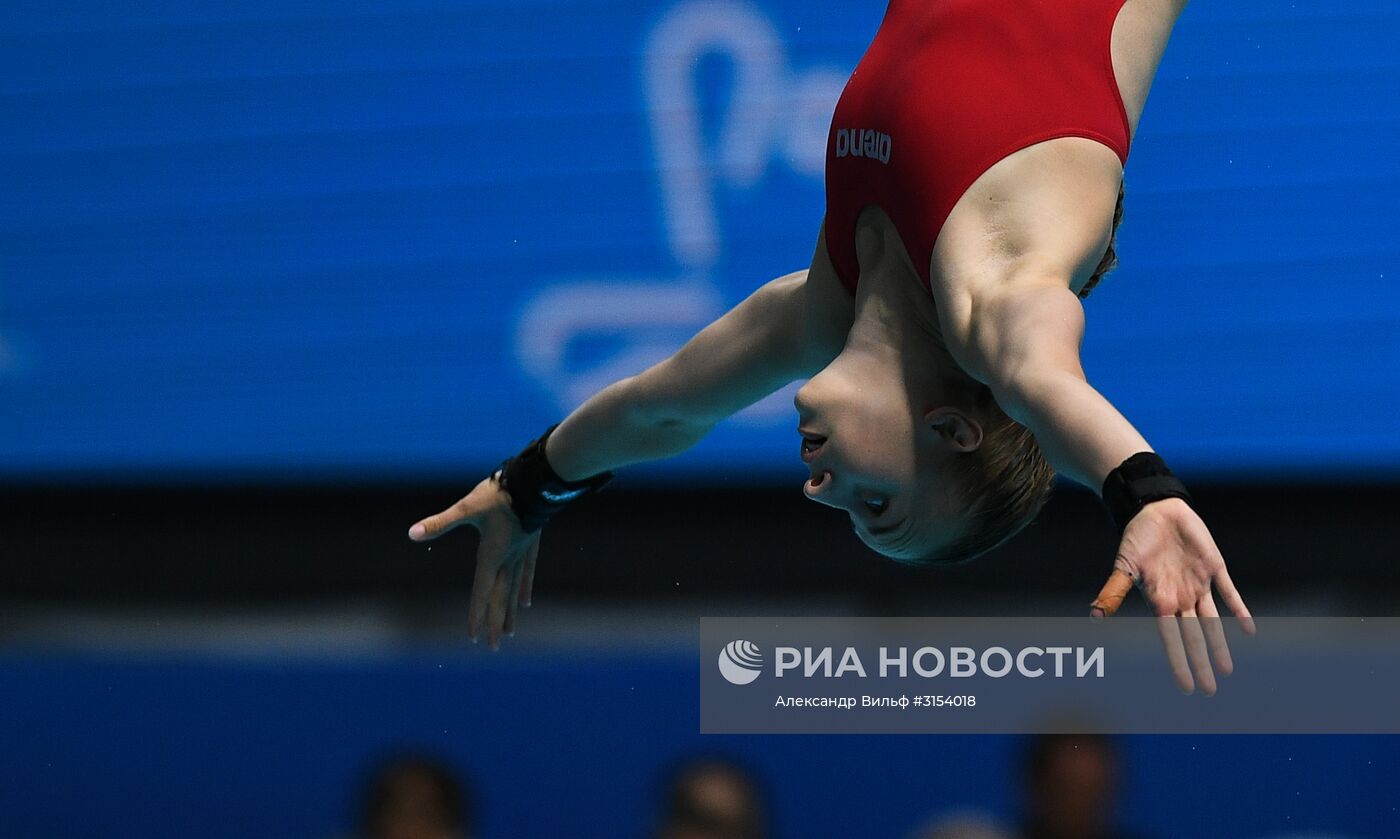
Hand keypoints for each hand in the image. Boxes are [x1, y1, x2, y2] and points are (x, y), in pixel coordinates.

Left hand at [408, 474, 539, 648]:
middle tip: (494, 646)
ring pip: (514, 590)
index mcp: (491, 556)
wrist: (534, 483)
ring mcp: (520, 554)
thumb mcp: (466, 508)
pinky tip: (526, 602)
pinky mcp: (530, 544)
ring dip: (510, 612)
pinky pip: (527, 572)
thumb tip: (413, 533)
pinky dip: (524, 588)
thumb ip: (440, 522)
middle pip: (500, 597)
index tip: (474, 637)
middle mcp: (507, 561)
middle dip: (495, 623)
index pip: (481, 592)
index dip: (476, 614)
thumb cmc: (498, 496)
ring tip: (510, 632)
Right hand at [1089, 497, 1254, 694]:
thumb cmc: (1135, 538)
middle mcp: (1180, 599)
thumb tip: (1094, 615)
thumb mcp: (1124, 566)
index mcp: (1159, 601)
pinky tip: (1248, 628)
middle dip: (1201, 662)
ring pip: (1211, 622)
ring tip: (1227, 670)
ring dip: (1219, 644)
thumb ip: (1113, 591)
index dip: (1179, 663)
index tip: (1186, 687)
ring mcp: (1198, 585)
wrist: (1154, 510)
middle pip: (1194, 637)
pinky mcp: (1214, 568)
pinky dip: (1238, 609)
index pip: (1171, 640)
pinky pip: (1228, 592)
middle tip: (1210, 690)